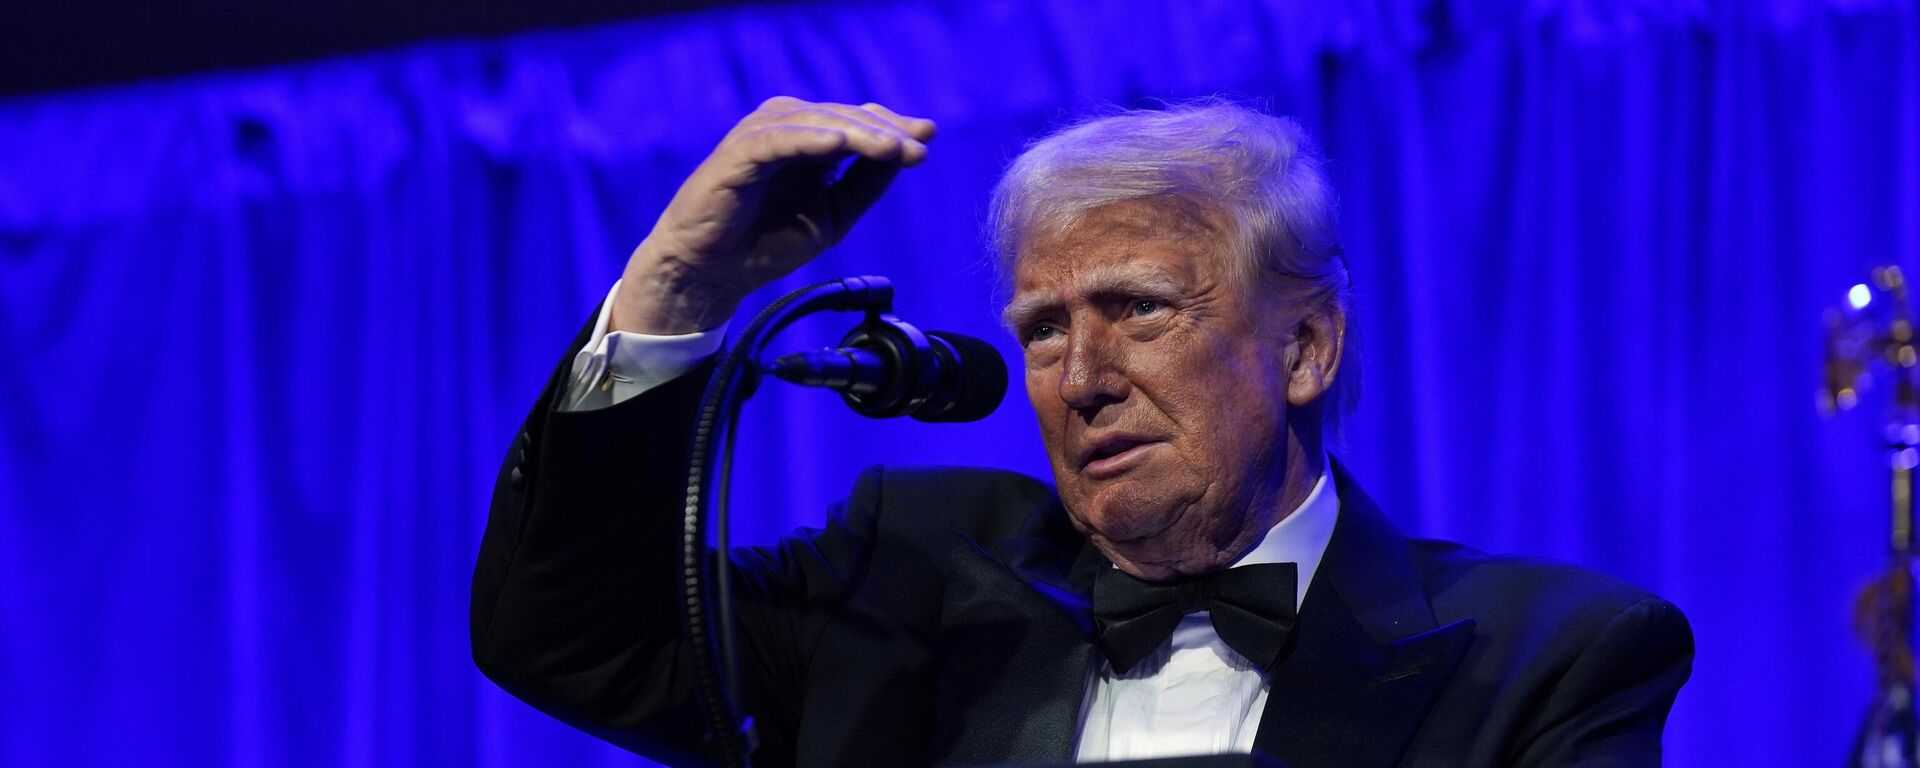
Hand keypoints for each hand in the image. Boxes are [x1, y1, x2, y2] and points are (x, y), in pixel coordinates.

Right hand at [613, 96, 936, 333]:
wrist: (714, 272)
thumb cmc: (768, 242)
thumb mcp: (835, 214)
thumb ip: (866, 183)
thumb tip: (907, 152)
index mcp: (810, 139)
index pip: (857, 122)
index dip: (892, 128)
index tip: (927, 141)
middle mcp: (786, 129)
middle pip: (842, 118)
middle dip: (883, 132)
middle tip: (917, 148)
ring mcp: (760, 137)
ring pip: (815, 122)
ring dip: (855, 133)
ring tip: (891, 148)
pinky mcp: (737, 153)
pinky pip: (776, 140)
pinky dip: (808, 139)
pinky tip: (838, 146)